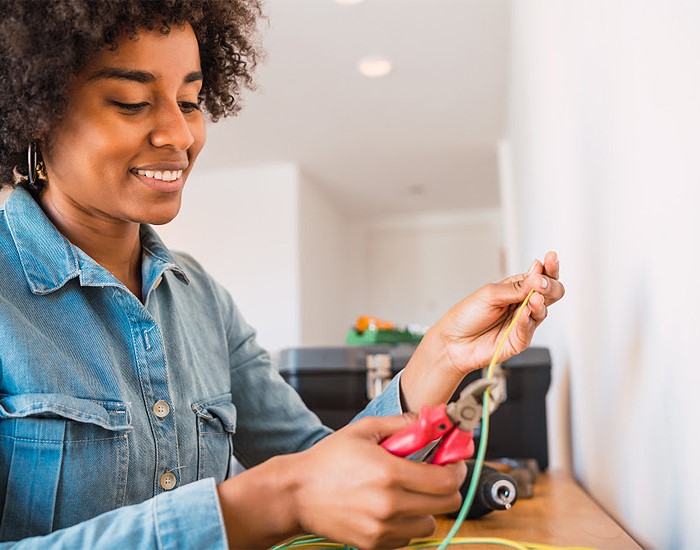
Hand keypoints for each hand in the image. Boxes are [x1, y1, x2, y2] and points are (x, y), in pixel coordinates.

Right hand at [217, 414, 464, 548]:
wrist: (297, 494)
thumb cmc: (327, 461)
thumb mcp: (363, 431)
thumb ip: (400, 423)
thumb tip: (429, 420)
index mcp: (389, 473)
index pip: (446, 479)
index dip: (457, 469)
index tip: (454, 463)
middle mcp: (390, 504)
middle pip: (446, 503)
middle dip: (447, 487)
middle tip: (436, 475)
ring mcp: (383, 528)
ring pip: (430, 523)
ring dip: (427, 507)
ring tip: (409, 492)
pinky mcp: (375, 544)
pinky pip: (409, 537)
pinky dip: (408, 523)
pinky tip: (392, 507)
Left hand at [436, 250, 564, 375]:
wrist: (453, 341)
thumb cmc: (467, 315)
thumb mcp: (489, 294)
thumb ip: (515, 287)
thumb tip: (537, 274)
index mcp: (516, 288)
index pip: (540, 276)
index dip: (549, 267)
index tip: (551, 258)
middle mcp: (522, 304)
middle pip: (550, 293)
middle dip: (550, 285)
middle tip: (541, 282)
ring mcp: (523, 322)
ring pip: (543, 310)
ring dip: (540, 302)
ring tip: (534, 297)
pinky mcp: (519, 340)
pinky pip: (529, 329)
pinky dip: (527, 320)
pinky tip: (524, 312)